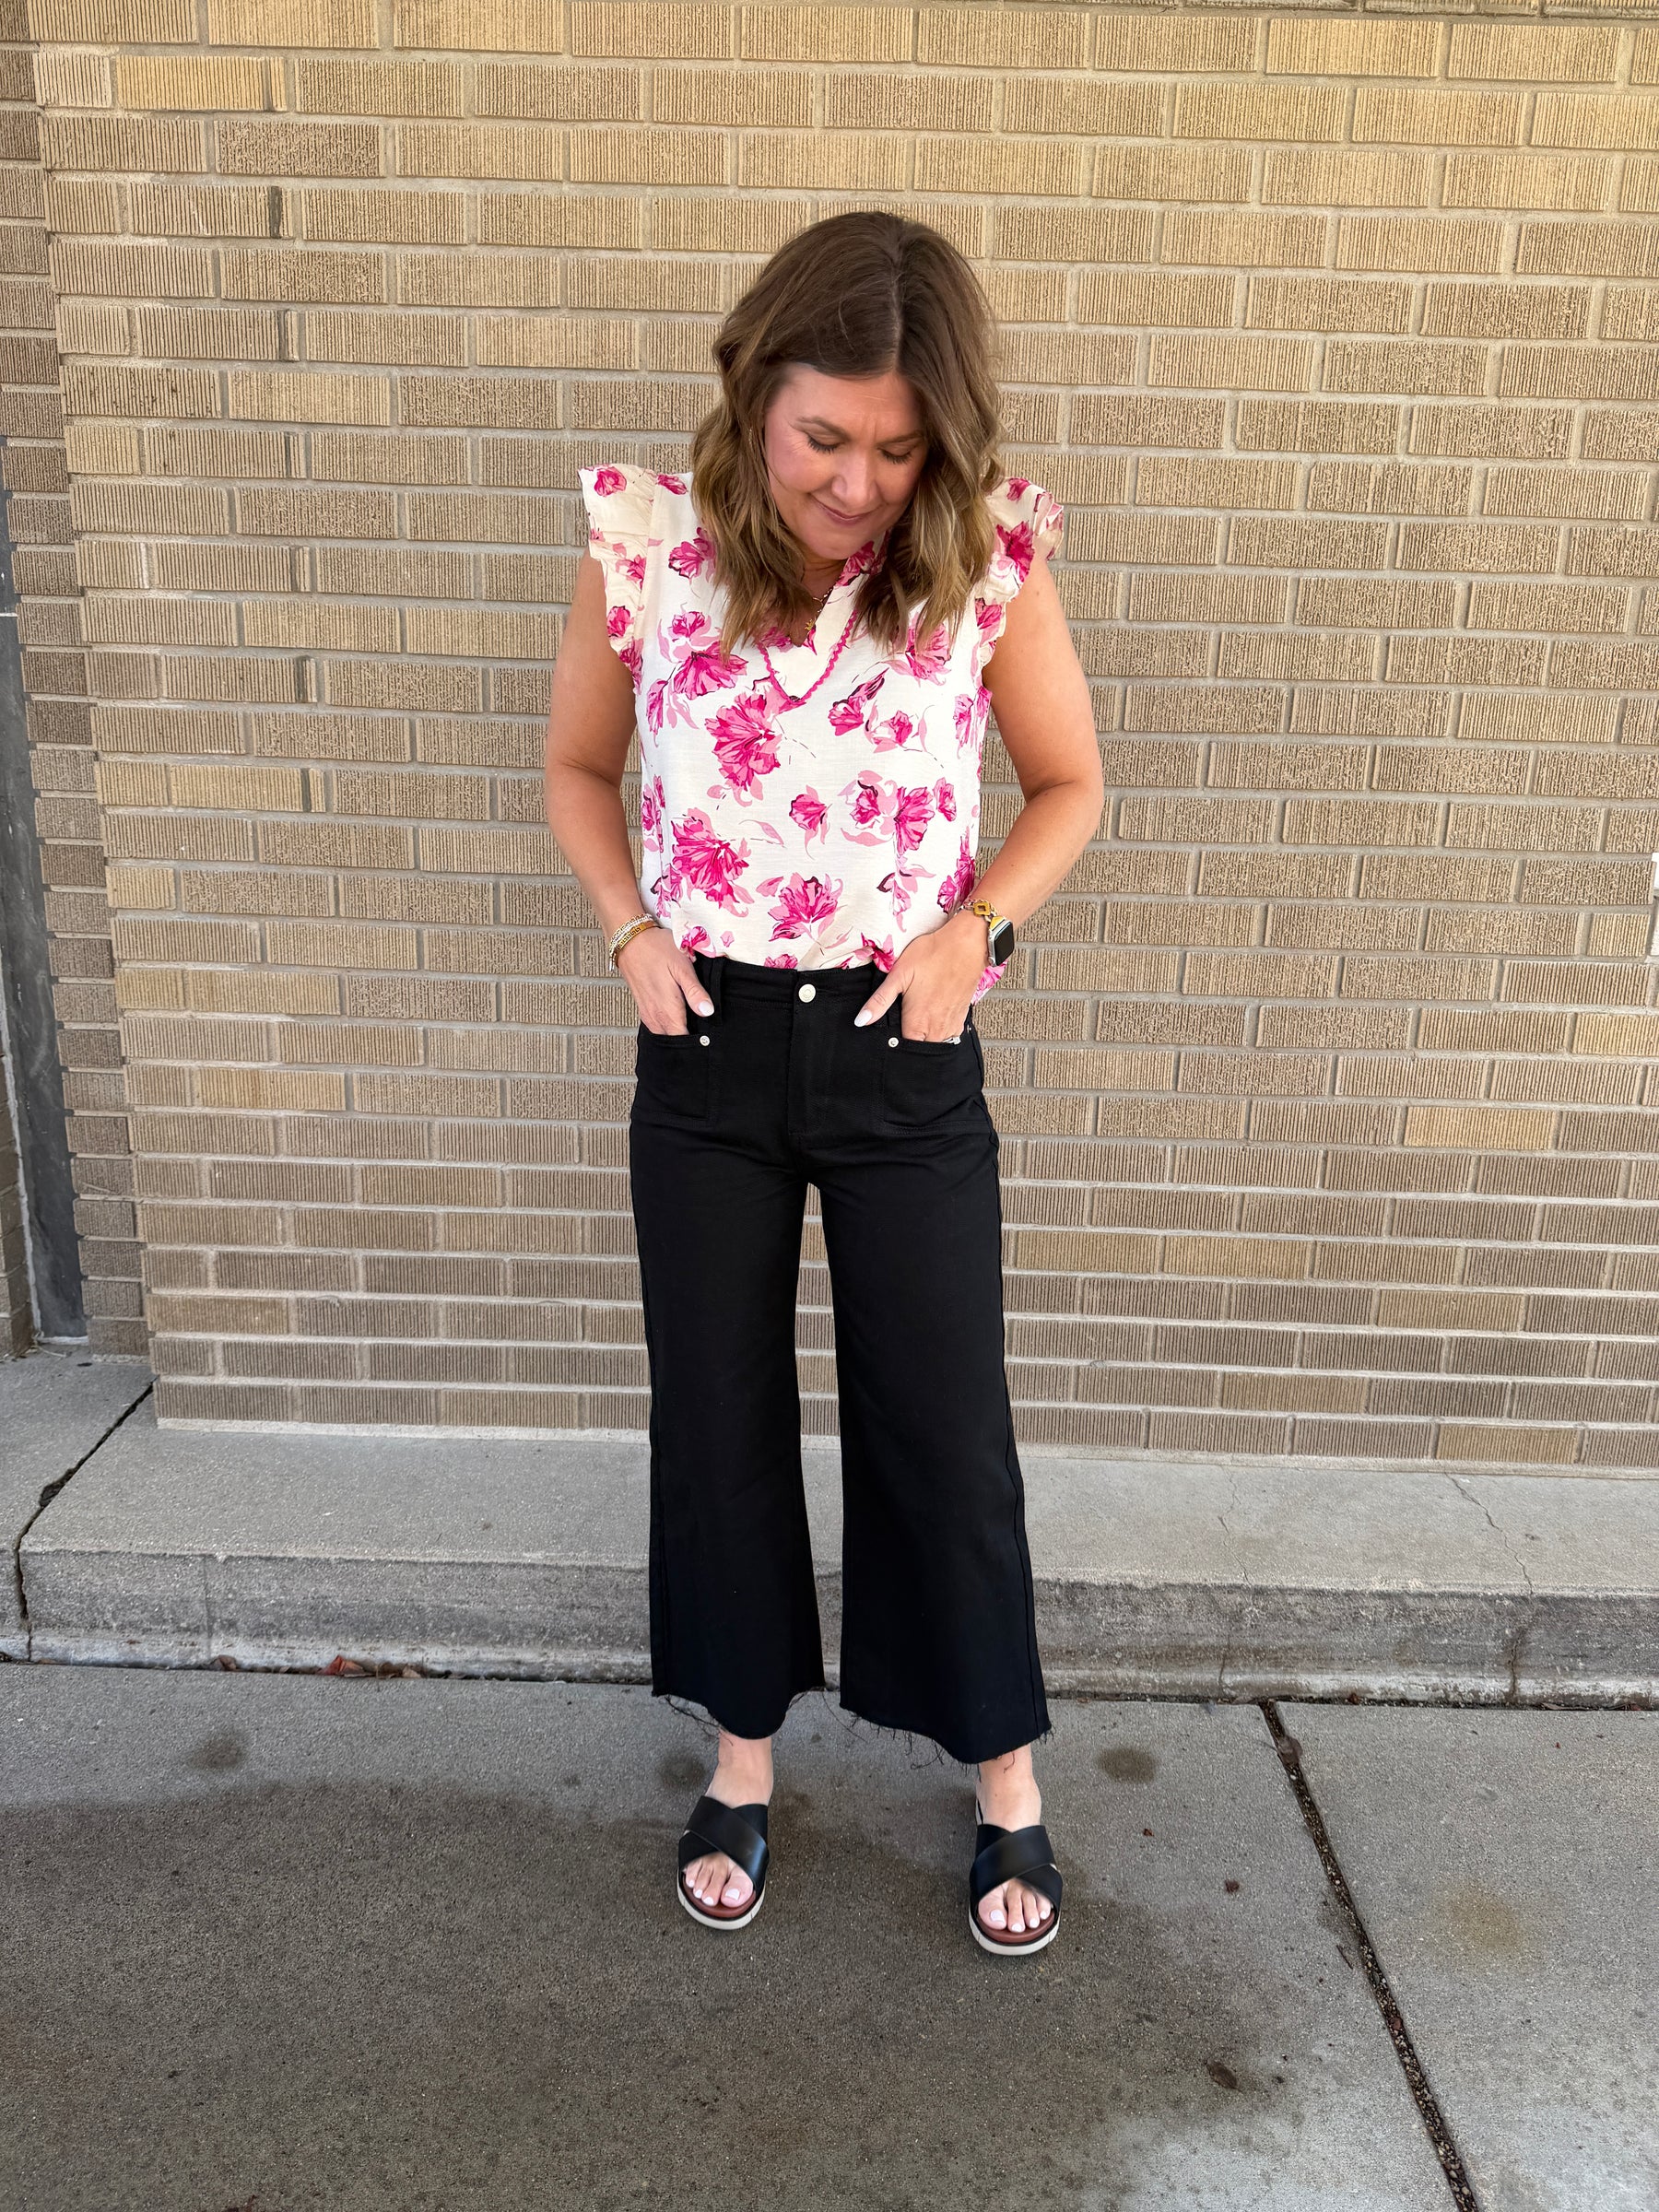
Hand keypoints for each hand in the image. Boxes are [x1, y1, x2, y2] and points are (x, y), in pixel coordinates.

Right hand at [619, 925, 714, 1033]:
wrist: (630, 940)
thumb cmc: (657, 949)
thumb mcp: (682, 967)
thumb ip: (694, 992)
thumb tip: (707, 1012)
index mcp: (667, 1009)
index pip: (683, 1038)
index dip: (696, 1039)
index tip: (707, 1034)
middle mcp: (655, 1015)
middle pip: (673, 1038)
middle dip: (686, 1037)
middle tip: (701, 1029)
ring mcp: (647, 1012)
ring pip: (663, 1033)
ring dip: (675, 1031)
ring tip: (689, 1022)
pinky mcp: (642, 1006)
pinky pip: (656, 1025)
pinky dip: (666, 1025)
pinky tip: (674, 1016)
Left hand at [853, 912, 986, 1039]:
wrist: (967, 945)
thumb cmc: (933, 955)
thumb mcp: (899, 975)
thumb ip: (880, 1001)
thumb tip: (861, 1021)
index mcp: (918, 1023)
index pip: (902, 1049)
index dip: (893, 1045)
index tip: (889, 1035)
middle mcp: (936, 1029)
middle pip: (920, 1049)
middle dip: (910, 1044)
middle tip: (904, 1023)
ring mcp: (951, 1025)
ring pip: (935, 1043)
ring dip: (926, 1038)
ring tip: (918, 1020)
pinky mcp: (961, 1017)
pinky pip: (949, 1035)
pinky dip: (939, 1031)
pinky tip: (933, 1015)